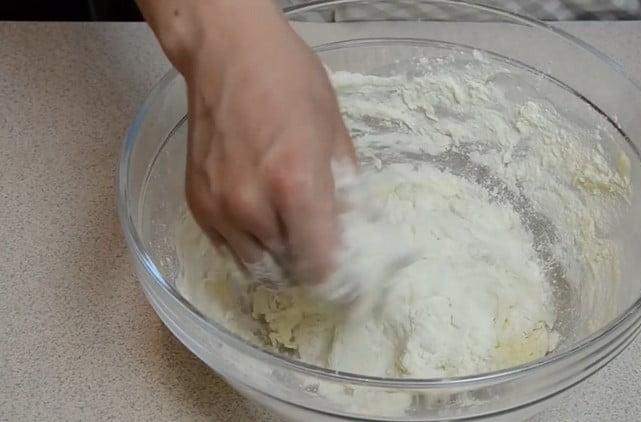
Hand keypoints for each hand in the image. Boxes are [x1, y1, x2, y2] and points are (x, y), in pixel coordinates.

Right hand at [138, 0, 354, 283]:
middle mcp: (253, 207)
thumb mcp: (334, 132)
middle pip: (289, 268)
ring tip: (285, 221)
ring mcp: (219, 209)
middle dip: (307, 258)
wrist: (226, 53)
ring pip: (256, 262)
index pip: (320, 264)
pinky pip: (227, 246)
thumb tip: (354, 229)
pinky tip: (257, 212)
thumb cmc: (289, 81)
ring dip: (275, 252)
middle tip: (315, 236)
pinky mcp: (196, 205)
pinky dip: (246, 240)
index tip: (341, 266)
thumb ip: (345, 189)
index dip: (335, 271)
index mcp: (296, 186)